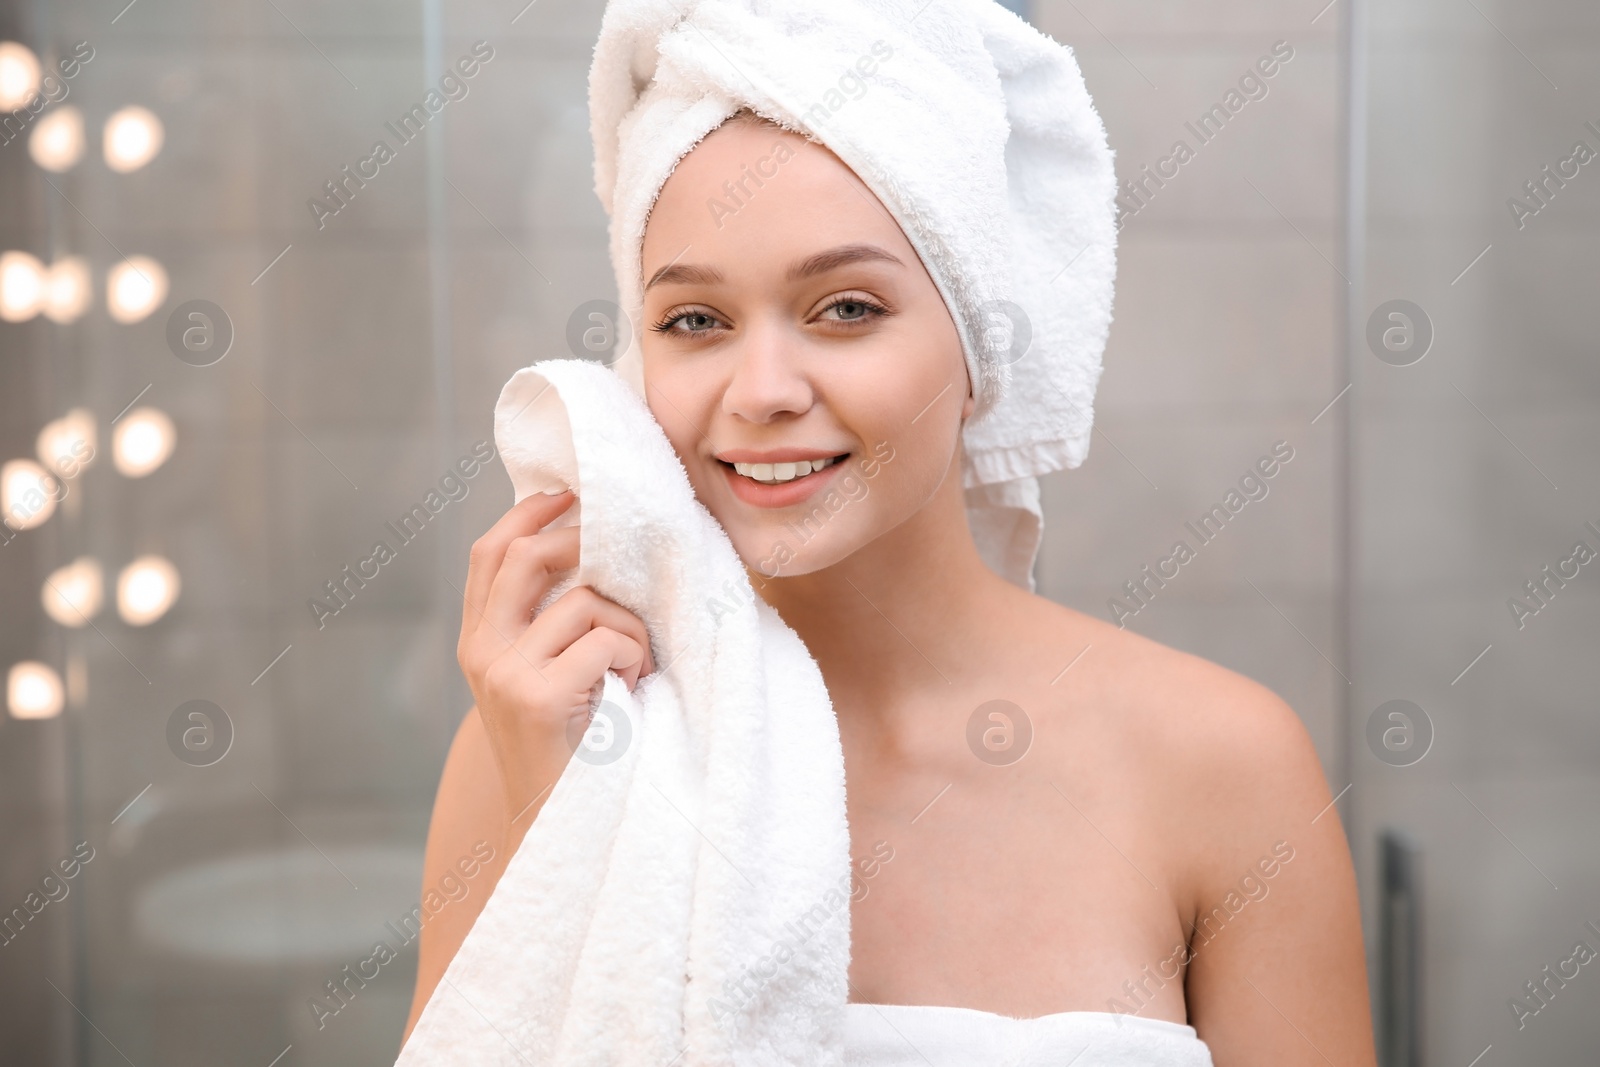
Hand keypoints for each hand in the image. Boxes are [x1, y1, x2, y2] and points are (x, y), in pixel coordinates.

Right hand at [455, 490, 655, 843]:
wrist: (560, 830)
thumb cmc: (574, 745)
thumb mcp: (547, 675)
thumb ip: (548, 622)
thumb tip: (589, 546)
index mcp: (479, 641)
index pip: (490, 552)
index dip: (530, 513)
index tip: (572, 495)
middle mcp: (481, 652)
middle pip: (526, 557)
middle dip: (582, 544)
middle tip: (623, 561)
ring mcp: (505, 675)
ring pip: (585, 602)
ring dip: (628, 629)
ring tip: (631, 673)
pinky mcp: (539, 698)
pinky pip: (607, 641)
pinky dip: (634, 661)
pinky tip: (630, 696)